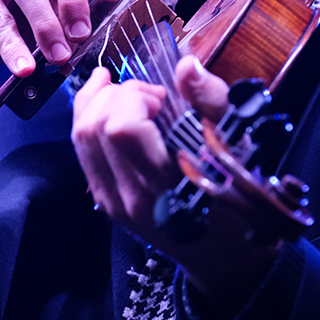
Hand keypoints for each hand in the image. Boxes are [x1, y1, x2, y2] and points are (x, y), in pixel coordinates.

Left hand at [70, 56, 228, 244]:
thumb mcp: (239, 145)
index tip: (161, 98)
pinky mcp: (103, 199)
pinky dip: (89, 117)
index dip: (134, 99)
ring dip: (98, 102)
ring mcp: (112, 201)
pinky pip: (81, 149)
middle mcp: (132, 197)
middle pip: (94, 127)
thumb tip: (186, 66)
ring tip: (129, 93)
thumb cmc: (238, 195)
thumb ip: (211, 102)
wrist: (224, 253)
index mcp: (168, 185)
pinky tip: (108, 101)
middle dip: (117, 95)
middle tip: (150, 96)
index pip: (122, 129)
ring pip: (80, 136)